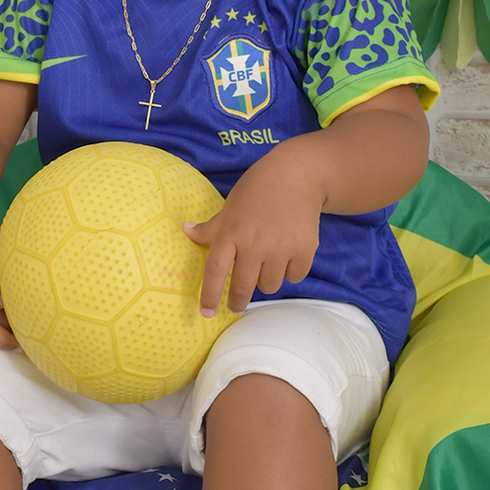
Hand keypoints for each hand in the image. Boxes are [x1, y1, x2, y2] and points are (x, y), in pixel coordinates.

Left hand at [184, 146, 324, 316]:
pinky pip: (294, 277)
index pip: (215, 271)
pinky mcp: (304, 250)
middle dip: (237, 301)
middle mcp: (254, 243)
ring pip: (269, 285)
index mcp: (231, 232)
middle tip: (235, 305)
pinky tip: (288, 255)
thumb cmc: (258, 189)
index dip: (208, 295)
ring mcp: (281, 248)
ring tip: (267, 263)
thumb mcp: (230, 206)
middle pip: (242, 287)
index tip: (206, 313)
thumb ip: (211, 227)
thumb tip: (186, 230)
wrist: (297, 175)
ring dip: (266, 280)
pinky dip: (290, 271)